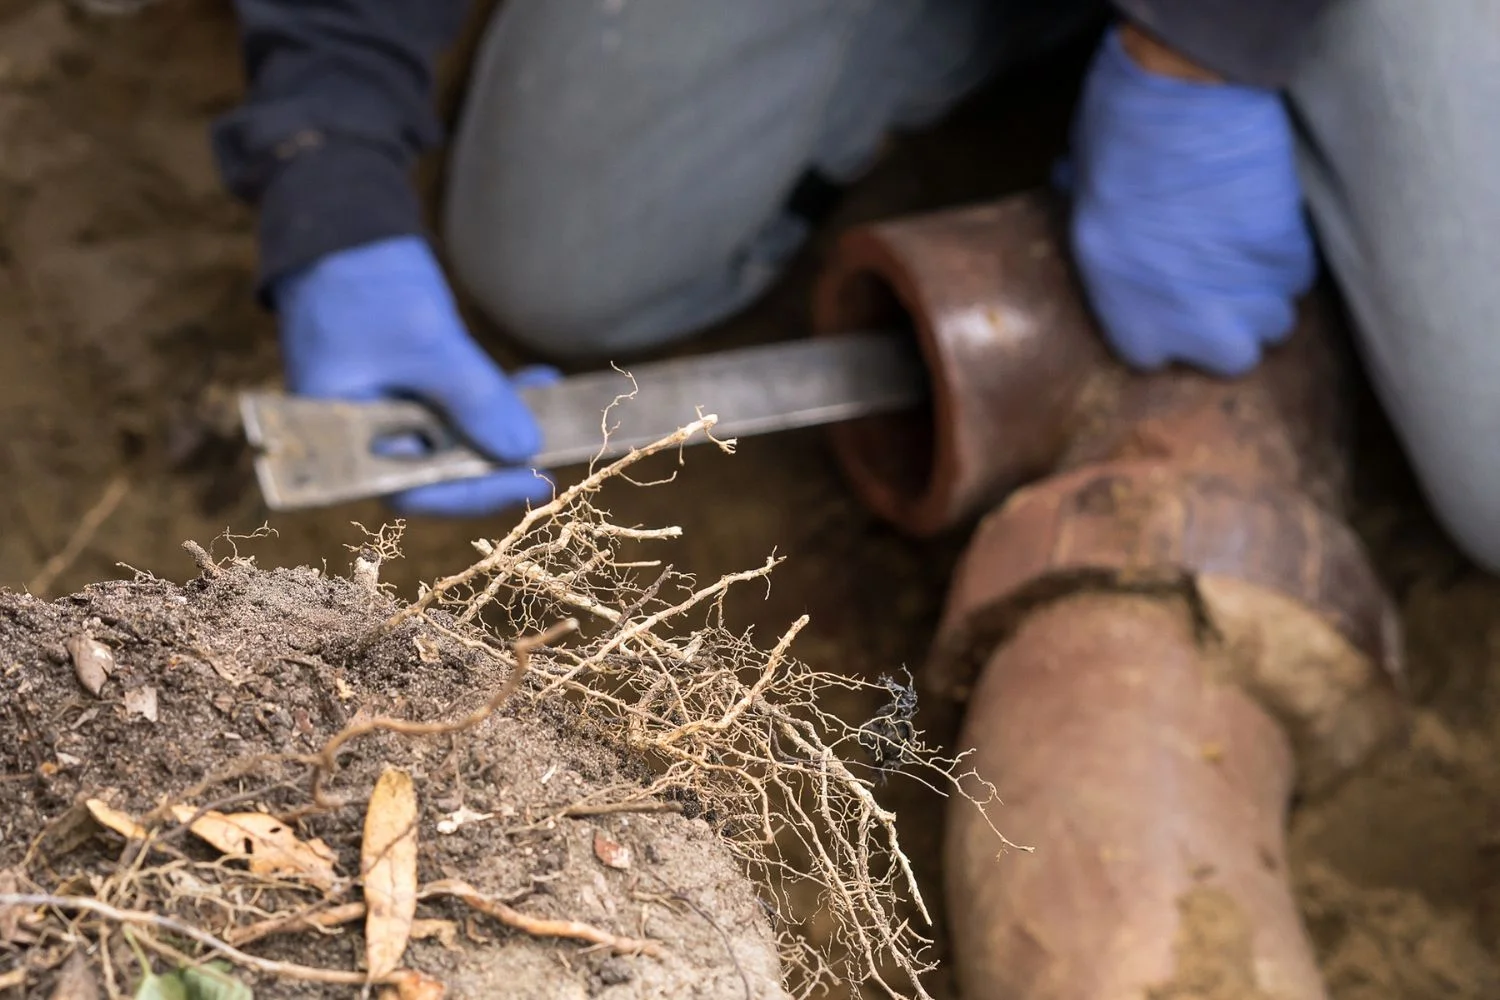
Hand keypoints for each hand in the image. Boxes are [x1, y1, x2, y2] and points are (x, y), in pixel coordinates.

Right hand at [272, 235, 554, 516]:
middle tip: (550, 458)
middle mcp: (364, 435)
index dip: (472, 494)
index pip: (410, 490)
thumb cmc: (366, 286)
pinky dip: (493, 397)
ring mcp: (388, 410)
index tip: (530, 481)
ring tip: (550, 408)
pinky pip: (456, 406)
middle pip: (435, 472)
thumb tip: (523, 451)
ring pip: (454, 438)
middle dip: (495, 462)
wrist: (341, 227)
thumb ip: (472, 399)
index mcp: (343, 439)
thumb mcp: (426, 344)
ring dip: (502, 426)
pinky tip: (537, 381)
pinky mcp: (410, 385)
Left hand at [1064, 25, 1316, 376]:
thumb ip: (1095, 231)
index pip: (1152, 357)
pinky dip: (1288, 259)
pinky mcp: (1289, 253)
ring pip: (1277, 322)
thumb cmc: (1116, 142)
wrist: (1182, 99)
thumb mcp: (1079, 198)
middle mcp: (1189, 318)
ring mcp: (1245, 291)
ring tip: (1248, 258)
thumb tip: (1086, 208)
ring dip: (1266, 297)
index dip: (1165, 326)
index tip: (1169, 299)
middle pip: (1233, 357)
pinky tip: (1269, 227)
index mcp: (1125, 311)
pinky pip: (1300, 277)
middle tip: (1224, 289)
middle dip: (1233, 329)